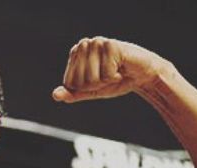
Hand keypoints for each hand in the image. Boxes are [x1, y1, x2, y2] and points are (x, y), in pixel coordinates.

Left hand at [52, 37, 169, 102]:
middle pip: (80, 82)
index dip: (85, 88)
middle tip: (108, 76)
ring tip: (115, 71)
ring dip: (107, 81)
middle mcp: (84, 45)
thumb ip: (73, 93)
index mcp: (75, 54)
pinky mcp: (111, 45)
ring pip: (92, 79)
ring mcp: (97, 43)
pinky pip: (106, 75)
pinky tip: (122, 67)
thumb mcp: (91, 90)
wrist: (141, 75)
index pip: (70, 83)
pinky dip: (115, 77)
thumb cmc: (115, 80)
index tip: (97, 80)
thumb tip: (55, 95)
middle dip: (96, 85)